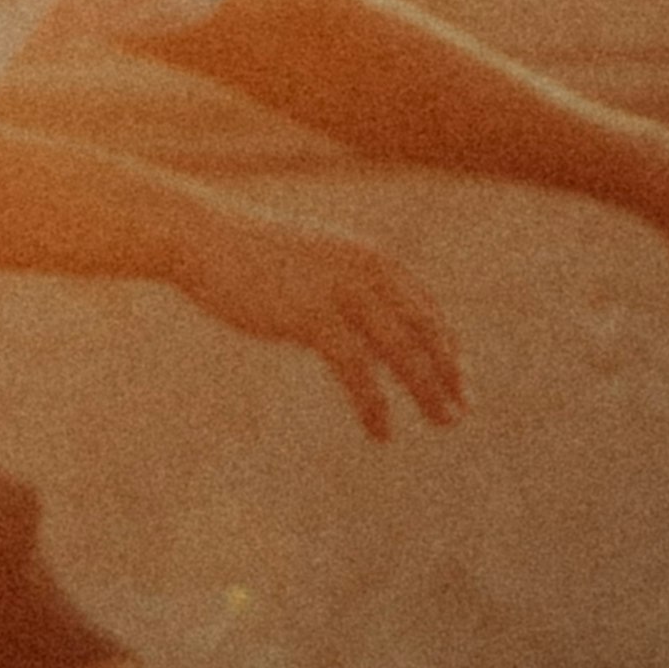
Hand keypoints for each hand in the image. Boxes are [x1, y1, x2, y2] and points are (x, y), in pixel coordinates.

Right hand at [167, 199, 469, 437]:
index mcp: (371, 257)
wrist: (205, 237)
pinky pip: (357, 370)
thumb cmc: (254, 253)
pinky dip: (374, 404)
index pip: (425, 307)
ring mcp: (340, 292)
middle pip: (424, 329)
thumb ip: (344, 281)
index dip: (447, 346)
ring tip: (445, 421)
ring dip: (428, 389)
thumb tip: (361, 311)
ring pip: (401, 349)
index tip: (458, 378)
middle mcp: (366, 270)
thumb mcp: (313, 260)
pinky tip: (382, 430)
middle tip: (463, 409)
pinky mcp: (311, 317)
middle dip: (448, 371)